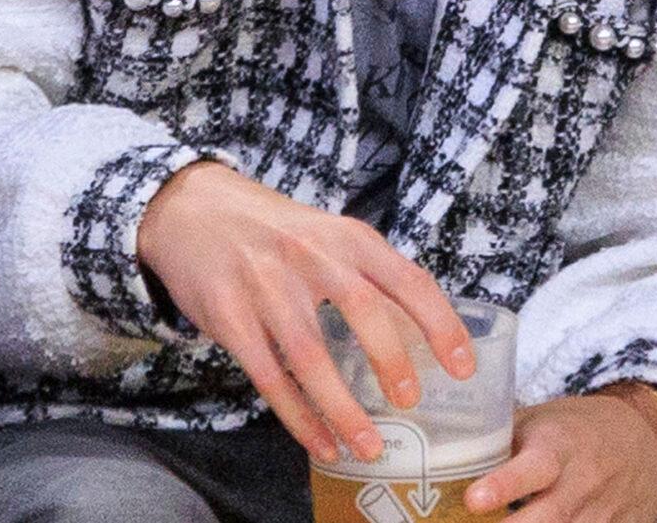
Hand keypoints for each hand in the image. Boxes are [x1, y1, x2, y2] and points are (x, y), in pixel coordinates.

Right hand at [134, 160, 474, 463]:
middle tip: (411, 402)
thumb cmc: (276, 232)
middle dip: (393, 362)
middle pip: (365, 311)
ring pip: (312, 356)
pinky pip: (270, 377)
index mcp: (349, 238)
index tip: (464, 367)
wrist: (193, 209)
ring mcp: (267, 286)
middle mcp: (312, 256)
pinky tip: (320, 442)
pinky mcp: (230, 317)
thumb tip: (420, 334)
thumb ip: (369, 277)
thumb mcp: (330, 237)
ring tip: (368, 446)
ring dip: (343, 408)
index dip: (441, 325)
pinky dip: (299, 417)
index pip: (409, 280)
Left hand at [461, 394, 656, 521]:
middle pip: (547, 519)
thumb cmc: (580, 429)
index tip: (474, 500)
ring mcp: (600, 515)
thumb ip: (502, 439)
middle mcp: (581, 484)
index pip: (533, 467)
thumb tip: (444, 447)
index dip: (504, 485)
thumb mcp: (544, 421)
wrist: (647, 441)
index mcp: (560, 447)